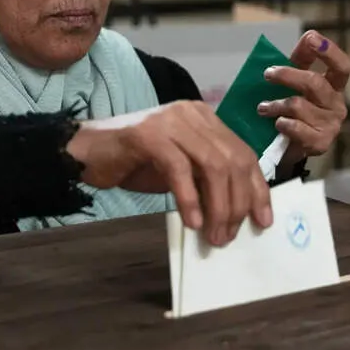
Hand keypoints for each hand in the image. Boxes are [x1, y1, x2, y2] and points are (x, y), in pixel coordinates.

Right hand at [66, 101, 271, 246]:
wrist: (87, 152)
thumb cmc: (134, 163)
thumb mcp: (181, 171)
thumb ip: (207, 179)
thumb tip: (237, 211)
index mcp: (206, 119)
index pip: (244, 153)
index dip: (257, 189)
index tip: (263, 220)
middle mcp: (193, 114)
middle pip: (232, 161)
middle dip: (237, 203)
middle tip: (229, 235)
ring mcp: (171, 121)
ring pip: (212, 165)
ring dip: (218, 206)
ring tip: (214, 235)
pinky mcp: (149, 134)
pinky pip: (179, 169)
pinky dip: (190, 199)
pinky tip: (192, 222)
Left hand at [260, 31, 349, 166]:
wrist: (289, 147)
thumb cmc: (294, 109)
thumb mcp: (297, 81)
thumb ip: (303, 59)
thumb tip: (309, 35)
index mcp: (334, 86)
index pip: (342, 66)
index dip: (329, 51)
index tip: (311, 38)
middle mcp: (337, 105)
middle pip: (314, 83)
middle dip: (288, 75)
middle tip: (268, 74)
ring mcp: (331, 125)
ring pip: (299, 106)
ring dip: (276, 104)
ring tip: (262, 108)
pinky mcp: (320, 143)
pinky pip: (296, 128)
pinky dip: (282, 123)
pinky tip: (276, 124)